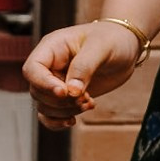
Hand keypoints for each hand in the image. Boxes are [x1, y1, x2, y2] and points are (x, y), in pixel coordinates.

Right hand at [22, 20, 144, 130]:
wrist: (126, 47)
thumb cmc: (113, 39)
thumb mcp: (101, 47)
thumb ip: (84, 67)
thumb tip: (71, 92)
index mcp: (52, 47)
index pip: (32, 69)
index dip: (44, 84)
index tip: (65, 92)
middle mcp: (50, 65)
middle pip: (37, 91)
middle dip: (61, 101)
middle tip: (86, 98)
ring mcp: (56, 82)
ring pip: (44, 106)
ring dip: (64, 111)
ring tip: (88, 103)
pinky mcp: (66, 96)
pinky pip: (50, 115)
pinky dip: (58, 122)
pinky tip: (73, 120)